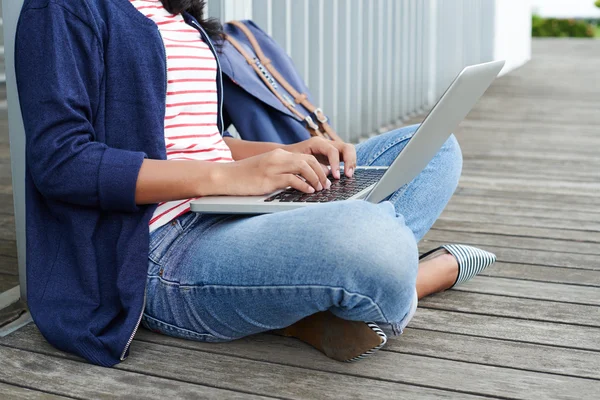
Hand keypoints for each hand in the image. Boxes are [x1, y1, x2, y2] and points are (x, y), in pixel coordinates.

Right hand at [216, 148, 330, 195]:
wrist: (225, 176)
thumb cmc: (244, 176)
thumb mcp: (266, 170)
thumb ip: (282, 172)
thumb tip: (299, 182)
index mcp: (278, 154)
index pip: (306, 157)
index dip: (319, 167)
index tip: (324, 178)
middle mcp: (278, 158)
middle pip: (308, 161)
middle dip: (321, 173)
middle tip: (326, 185)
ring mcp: (273, 167)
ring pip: (304, 167)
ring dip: (315, 179)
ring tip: (319, 189)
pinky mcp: (269, 178)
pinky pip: (292, 180)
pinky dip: (304, 186)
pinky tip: (308, 192)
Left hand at [284, 137, 356, 178]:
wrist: (284, 155)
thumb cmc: (289, 158)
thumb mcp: (297, 162)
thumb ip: (311, 167)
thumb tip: (325, 176)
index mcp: (317, 143)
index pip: (332, 150)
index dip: (336, 163)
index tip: (336, 177)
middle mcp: (327, 143)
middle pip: (346, 147)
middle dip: (349, 161)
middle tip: (348, 175)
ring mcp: (331, 148)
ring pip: (349, 151)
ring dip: (351, 163)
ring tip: (349, 176)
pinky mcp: (333, 155)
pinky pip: (346, 157)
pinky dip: (349, 165)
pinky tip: (347, 175)